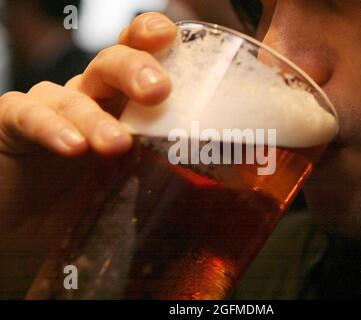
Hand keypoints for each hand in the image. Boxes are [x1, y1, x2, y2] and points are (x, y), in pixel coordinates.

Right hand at [0, 13, 175, 296]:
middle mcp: (89, 98)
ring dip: (96, 117)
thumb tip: (229, 172)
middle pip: (110, 64)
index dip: (151, 40)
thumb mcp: (137, 183)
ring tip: (116, 145)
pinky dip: (50, 128)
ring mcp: (49, 108)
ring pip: (73, 94)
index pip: (138, 58)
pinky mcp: (10, 125)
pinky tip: (72, 147)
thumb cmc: (90, 201)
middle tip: (158, 92)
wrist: (33, 229)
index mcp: (121, 105)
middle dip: (134, 69)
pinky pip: (27, 115)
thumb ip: (170, 169)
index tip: (171, 36)